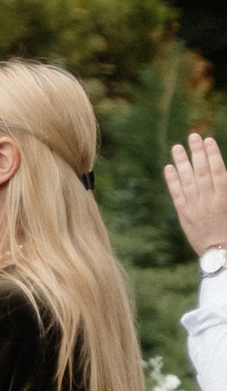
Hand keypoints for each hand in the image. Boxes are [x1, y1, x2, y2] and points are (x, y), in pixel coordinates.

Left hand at [167, 129, 226, 262]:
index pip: (219, 172)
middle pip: (203, 173)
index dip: (213, 155)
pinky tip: (169, 167)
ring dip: (182, 162)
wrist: (220, 255)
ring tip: (177, 147)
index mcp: (225, 200)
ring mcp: (195, 208)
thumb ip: (226, 190)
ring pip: (188, 181)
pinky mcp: (184, 215)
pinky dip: (172, 181)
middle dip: (198, 153)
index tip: (209, 140)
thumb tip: (222, 175)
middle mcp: (209, 202)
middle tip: (193, 136)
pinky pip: (177, 195)